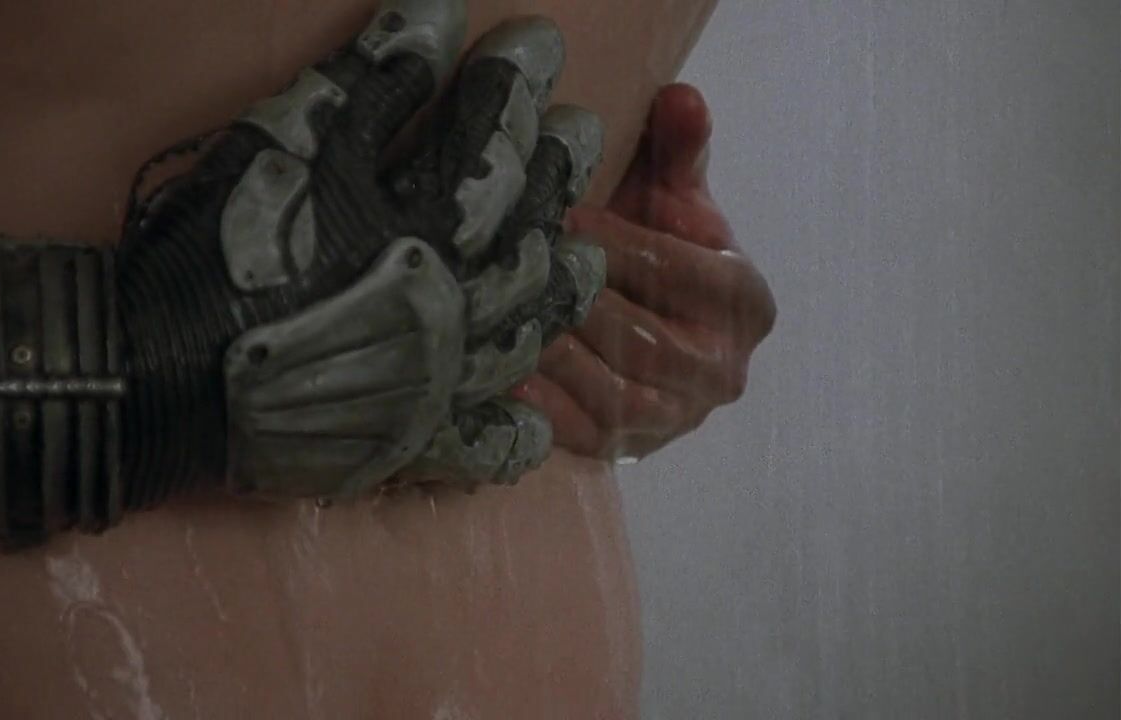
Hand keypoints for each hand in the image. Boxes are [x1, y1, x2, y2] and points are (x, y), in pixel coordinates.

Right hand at [114, 0, 606, 499]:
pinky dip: (509, 435)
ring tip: (586, 254)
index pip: (487, 140)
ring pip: (523, 329)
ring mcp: (434, 380)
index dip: (517, 85)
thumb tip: (438, 15)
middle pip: (524, 229)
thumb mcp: (284, 143)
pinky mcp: (404, 444)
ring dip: (560, 286)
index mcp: (415, 224)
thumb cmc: (210, 249)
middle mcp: (445, 303)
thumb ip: (368, 81)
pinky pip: (476, 447)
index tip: (543, 42)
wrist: (151, 374)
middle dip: (556, 170)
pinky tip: (534, 422)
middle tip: (582, 132)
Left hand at [514, 83, 775, 459]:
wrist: (651, 326)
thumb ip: (679, 151)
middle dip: (574, 303)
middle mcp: (720, 370)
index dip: (618, 244)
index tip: (563, 219)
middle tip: (514, 273)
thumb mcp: (675, 200)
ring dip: (553, 357)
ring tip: (501, 323)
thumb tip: (679, 98)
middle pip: (641, 338)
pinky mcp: (627, 450)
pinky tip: (497, 379)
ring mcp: (674, 418)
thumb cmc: (660, 253)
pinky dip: (539, 410)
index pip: (676, 271)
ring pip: (612, 394)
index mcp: (743, 303)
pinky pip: (581, 436)